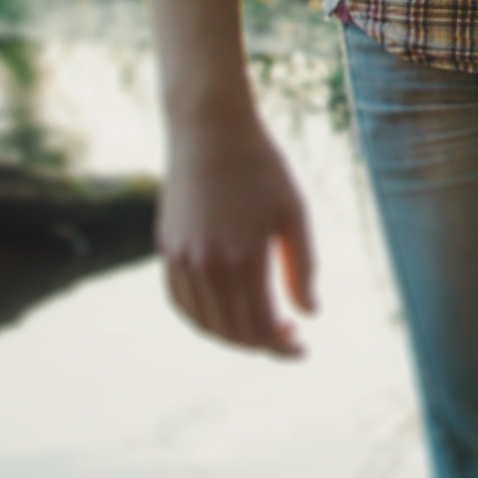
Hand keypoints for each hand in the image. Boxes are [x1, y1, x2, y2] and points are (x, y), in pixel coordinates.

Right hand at [157, 112, 317, 356]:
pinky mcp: (167, 249)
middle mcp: (206, 265)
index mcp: (242, 258)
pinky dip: (203, 318)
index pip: (261, 325)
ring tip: (262, 329)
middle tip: (288, 339)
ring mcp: (181, 258)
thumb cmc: (261, 167)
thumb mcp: (294, 212)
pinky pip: (181, 301)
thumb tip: (310, 313)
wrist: (209, 129)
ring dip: (233, 335)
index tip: (302, 347)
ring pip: (204, 321)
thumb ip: (302, 267)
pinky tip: (227, 314)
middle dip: (262, 344)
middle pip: (232, 330)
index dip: (282, 345)